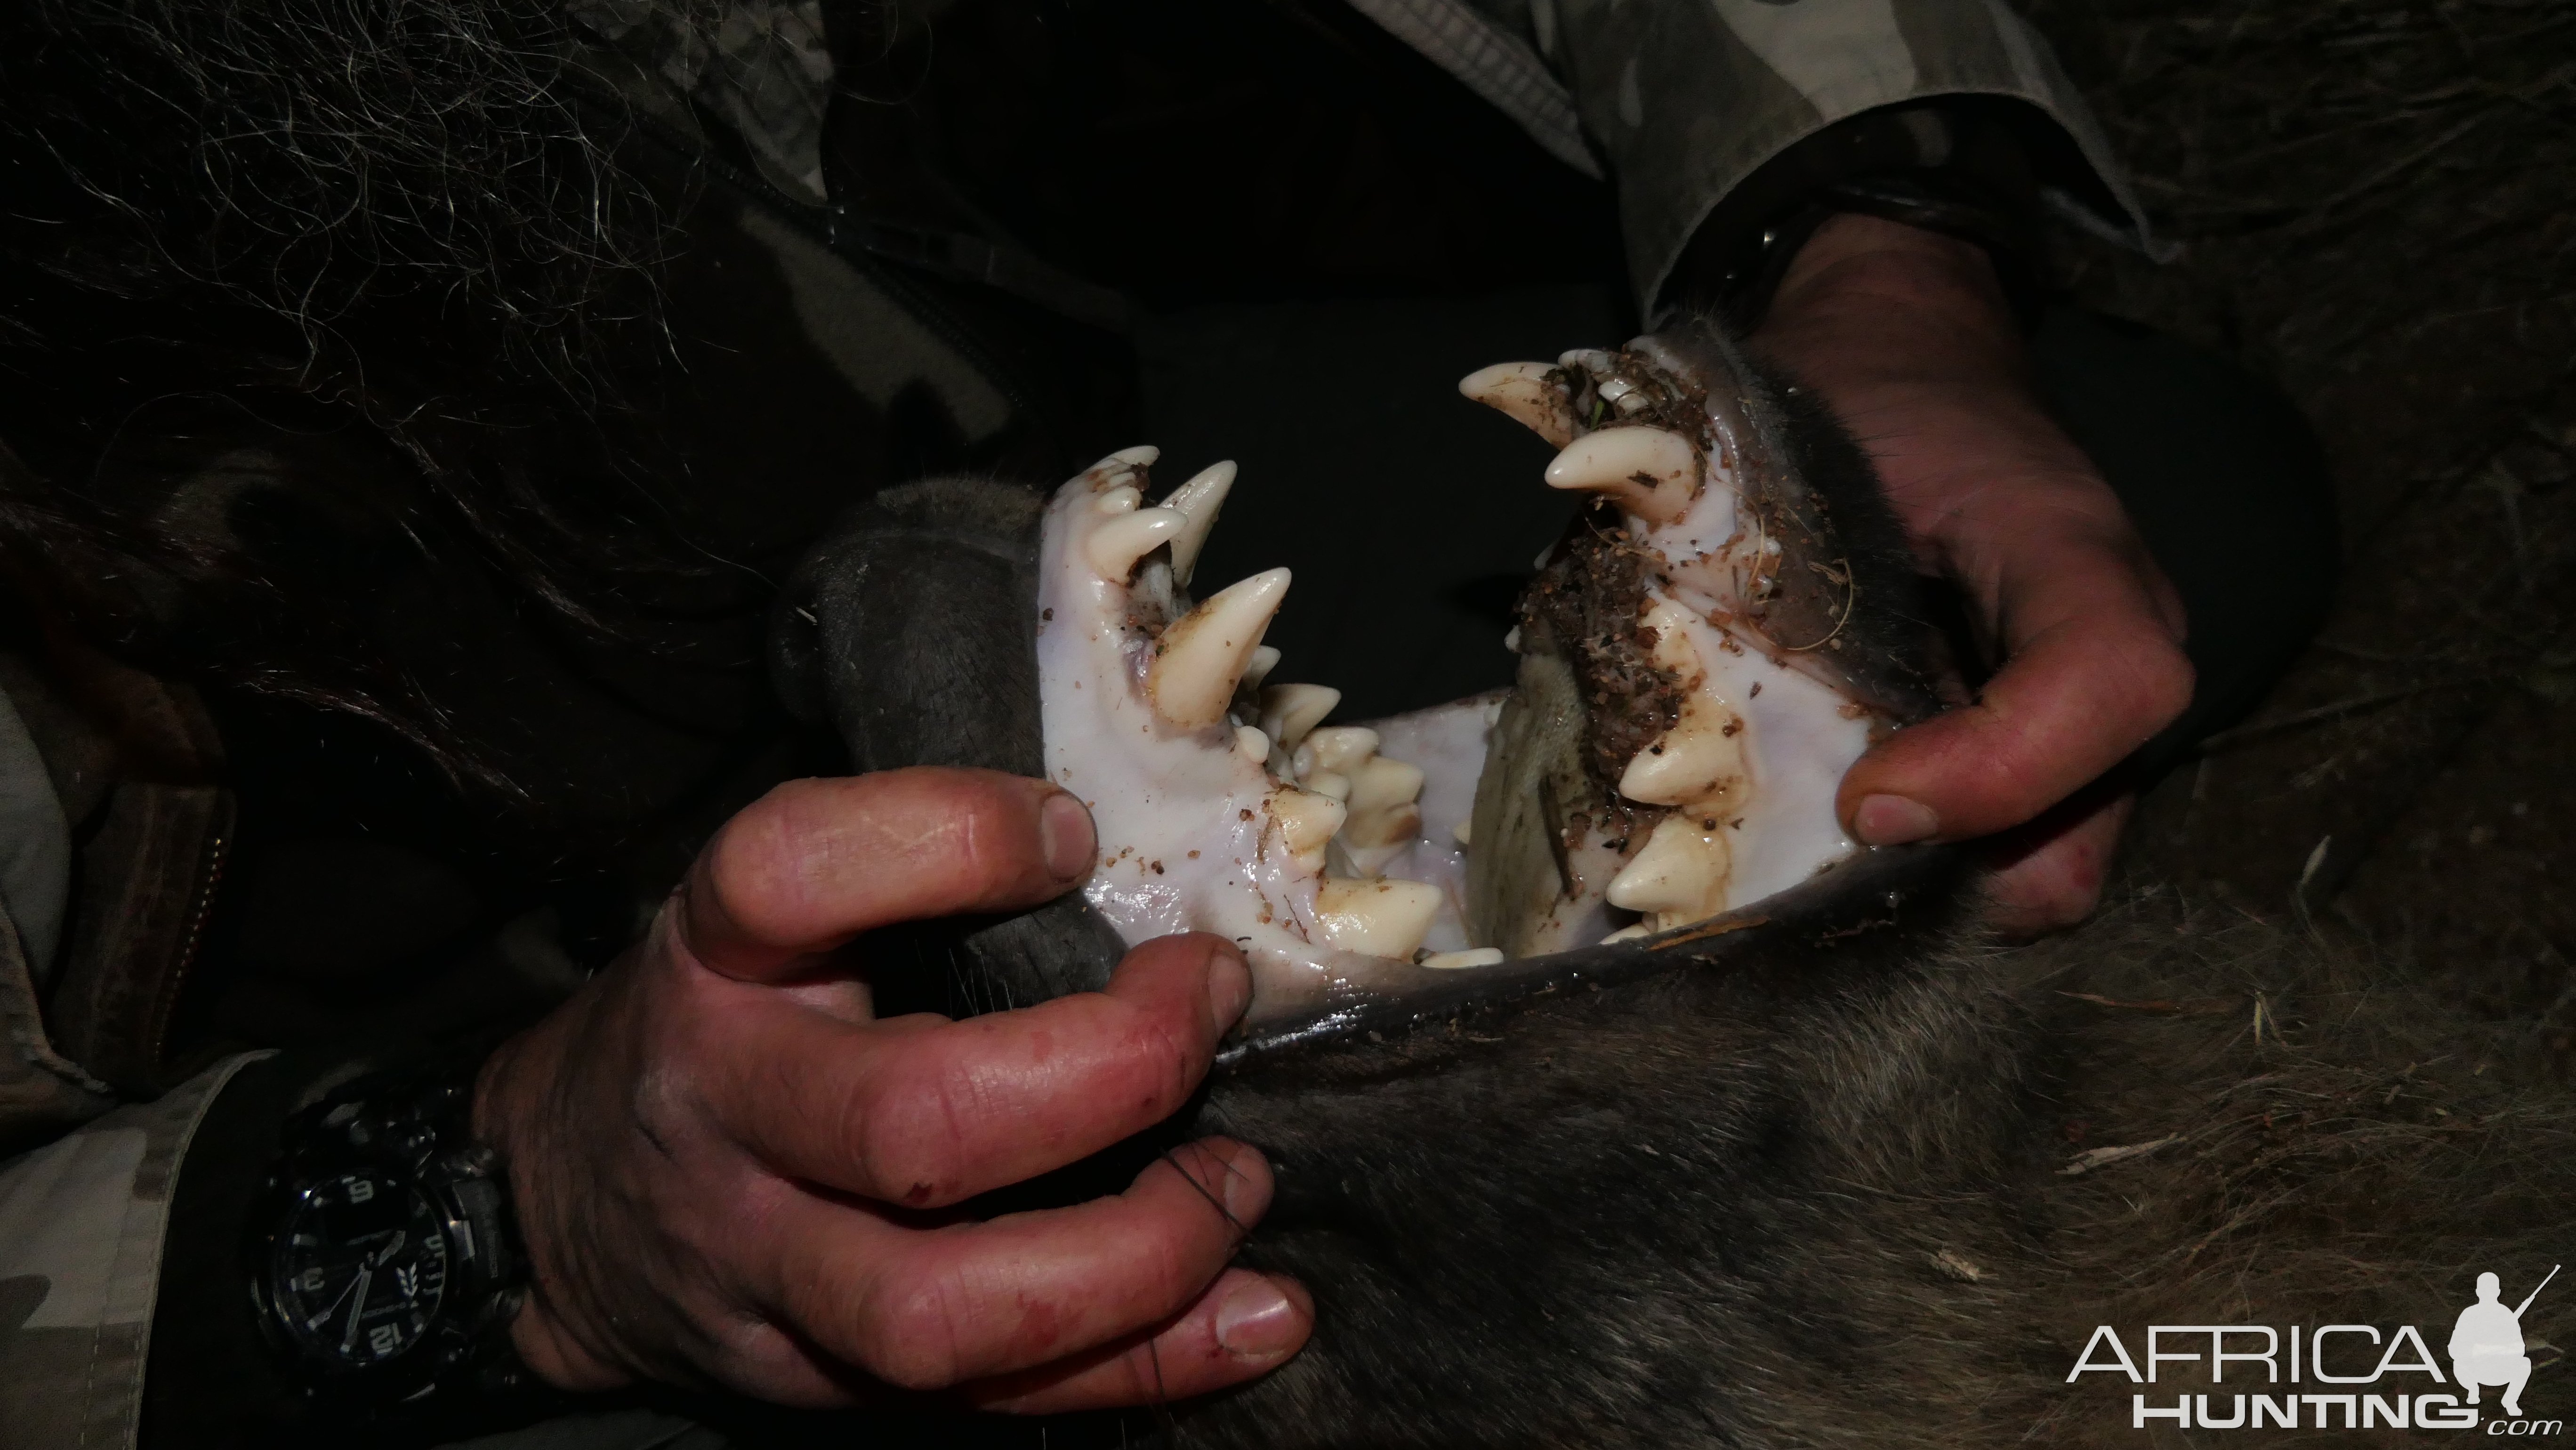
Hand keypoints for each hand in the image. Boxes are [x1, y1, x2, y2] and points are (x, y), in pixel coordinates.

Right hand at [473, 767, 1311, 1408]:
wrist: (559, 1195)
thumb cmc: (725, 1017)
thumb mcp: (771, 912)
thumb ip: (910, 874)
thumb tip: (1125, 854)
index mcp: (716, 959)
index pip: (791, 874)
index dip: (950, 838)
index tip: (1072, 835)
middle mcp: (725, 1112)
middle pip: (910, 1124)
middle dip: (1109, 1073)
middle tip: (1209, 1007)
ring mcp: (762, 1265)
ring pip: (942, 1308)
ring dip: (1135, 1258)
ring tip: (1237, 1184)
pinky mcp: (813, 1377)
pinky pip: (994, 1397)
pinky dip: (1150, 1366)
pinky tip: (1263, 1317)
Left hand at [1746, 214, 2193, 933]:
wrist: (1902, 353)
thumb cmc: (1853, 394)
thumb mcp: (1799, 451)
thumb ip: (1751, 557)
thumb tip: (1668, 711)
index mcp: (2073, 549)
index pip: (2109, 683)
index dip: (1995, 772)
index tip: (1861, 797)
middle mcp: (2115, 644)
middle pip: (2079, 838)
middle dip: (1942, 875)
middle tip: (1818, 842)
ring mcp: (2091, 711)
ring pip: (2041, 873)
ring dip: (1921, 883)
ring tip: (1815, 832)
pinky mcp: (2048, 746)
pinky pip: (2004, 852)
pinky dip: (1917, 864)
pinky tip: (1831, 816)